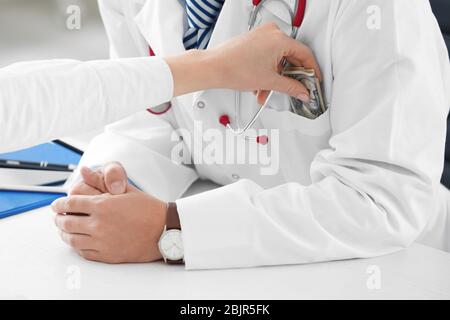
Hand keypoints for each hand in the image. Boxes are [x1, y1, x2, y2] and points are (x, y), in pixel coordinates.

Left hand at [52, 164, 166, 263]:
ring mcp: (102, 241)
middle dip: (59, 219)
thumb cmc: (149, 210)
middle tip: (58, 217)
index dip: (59, 204)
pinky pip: (83, 252)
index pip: (70, 204)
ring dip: (64, 234)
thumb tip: (85, 171)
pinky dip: (76, 246)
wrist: (165, 230)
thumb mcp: (126, 189)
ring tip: (64, 231)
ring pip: (72, 239)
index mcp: (102, 205)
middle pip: (66, 222)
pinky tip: (78, 242)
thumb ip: (102, 180)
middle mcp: (99, 224)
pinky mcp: (107, 254)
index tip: (57, 205)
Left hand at [166, 22, 321, 103]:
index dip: (311, 71)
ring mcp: (261, 35)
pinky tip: (260, 85)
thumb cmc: (234, 69)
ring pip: (277, 59)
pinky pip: (267, 56)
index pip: (305, 55)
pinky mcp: (253, 40)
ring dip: (274, 78)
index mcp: (279, 39)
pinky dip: (266, 71)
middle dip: (288, 78)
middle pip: (291, 57)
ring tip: (265, 92)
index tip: (313, 81)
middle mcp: (272, 33)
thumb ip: (291, 87)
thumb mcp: (269, 82)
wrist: (213, 68)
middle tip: (292, 90)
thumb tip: (302, 91)